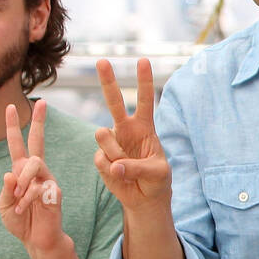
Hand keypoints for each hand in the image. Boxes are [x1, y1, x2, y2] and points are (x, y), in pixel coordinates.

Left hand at [0, 100, 64, 252]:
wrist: (36, 240)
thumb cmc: (20, 221)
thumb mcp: (4, 205)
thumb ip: (6, 189)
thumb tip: (11, 172)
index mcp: (21, 171)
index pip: (17, 144)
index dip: (13, 127)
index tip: (10, 107)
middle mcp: (36, 171)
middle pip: (37, 141)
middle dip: (39, 122)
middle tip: (43, 103)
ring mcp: (48, 179)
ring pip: (34, 164)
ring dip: (22, 183)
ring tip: (18, 203)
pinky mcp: (55, 191)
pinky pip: (38, 187)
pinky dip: (26, 200)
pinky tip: (24, 210)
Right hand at [94, 58, 170, 211]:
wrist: (144, 198)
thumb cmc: (156, 181)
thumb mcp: (157, 174)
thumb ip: (138, 168)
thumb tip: (116, 165)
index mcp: (145, 127)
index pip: (145, 100)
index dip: (144, 81)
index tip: (143, 60)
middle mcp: (126, 129)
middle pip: (114, 101)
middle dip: (108, 81)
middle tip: (102, 60)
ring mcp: (111, 142)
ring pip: (103, 136)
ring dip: (116, 154)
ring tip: (127, 168)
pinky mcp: (101, 158)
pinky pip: (101, 159)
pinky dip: (111, 171)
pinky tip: (119, 176)